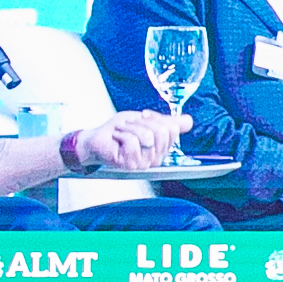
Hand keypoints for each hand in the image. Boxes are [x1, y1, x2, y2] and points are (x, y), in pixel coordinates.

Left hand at [68, 111, 190, 174]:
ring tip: (121, 132)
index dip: (155, 118)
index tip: (142, 118)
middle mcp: (156, 157)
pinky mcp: (132, 163)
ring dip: (130, 128)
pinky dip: (122, 134)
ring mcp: (145, 162)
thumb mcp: (144, 121)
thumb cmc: (115, 132)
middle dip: (142, 122)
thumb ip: (167, 121)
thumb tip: (188, 121)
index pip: (172, 128)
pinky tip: (117, 138)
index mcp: (161, 147)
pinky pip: (133, 141)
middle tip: (130, 126)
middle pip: (163, 131)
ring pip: (148, 136)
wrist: (94, 140)